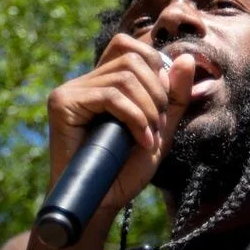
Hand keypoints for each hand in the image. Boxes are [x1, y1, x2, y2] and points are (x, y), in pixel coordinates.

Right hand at [46, 35, 196, 226]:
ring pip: (125, 76)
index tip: (163, 107)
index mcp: (104, 81)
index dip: (157, 68)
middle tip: (158, 126)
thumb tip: (187, 57)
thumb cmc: (126, 170)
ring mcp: (71, 90)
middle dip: (157, 93)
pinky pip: (110, 95)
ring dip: (148, 109)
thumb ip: (175, 96)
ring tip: (149, 137)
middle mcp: (85, 81)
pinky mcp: (62, 103)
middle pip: (133, 58)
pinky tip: (141, 141)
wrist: (101, 202)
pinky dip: (135, 118)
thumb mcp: (160, 129)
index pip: (131, 47)